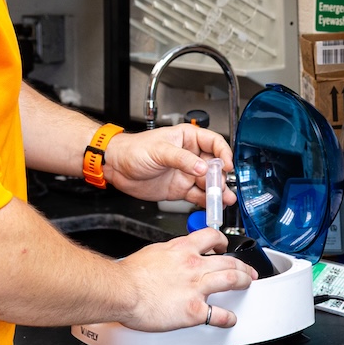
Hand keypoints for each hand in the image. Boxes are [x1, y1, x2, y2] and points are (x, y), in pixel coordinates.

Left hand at [104, 125, 236, 206]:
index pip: (214, 143)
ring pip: (208, 183)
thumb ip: (182, 159)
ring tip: (224, 200)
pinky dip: (206, 202)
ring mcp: (186, 173)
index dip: (224, 154)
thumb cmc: (134, 150)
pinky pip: (197, 196)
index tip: (227, 166)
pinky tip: (212, 206)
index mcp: (188, 138)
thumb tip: (202, 166)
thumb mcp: (159, 150)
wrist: (117, 167)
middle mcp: (190, 155)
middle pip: (214, 166)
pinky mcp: (180, 188)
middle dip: (220, 177)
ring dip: (217, 192)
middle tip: (222, 188)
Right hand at [119, 228, 256, 331]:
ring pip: (231, 279)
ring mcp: (196, 287)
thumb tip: (170, 258)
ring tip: (247, 284)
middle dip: (242, 265)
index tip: (224, 246)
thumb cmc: (129, 275)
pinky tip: (230, 319)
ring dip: (243, 281)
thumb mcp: (152, 252)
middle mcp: (193, 265)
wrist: (121, 290)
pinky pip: (218, 314)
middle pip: (228, 260)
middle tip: (247, 270)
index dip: (222, 241)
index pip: (210, 237)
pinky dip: (227, 318)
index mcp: (181, 249)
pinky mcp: (193, 310)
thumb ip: (168, 254)